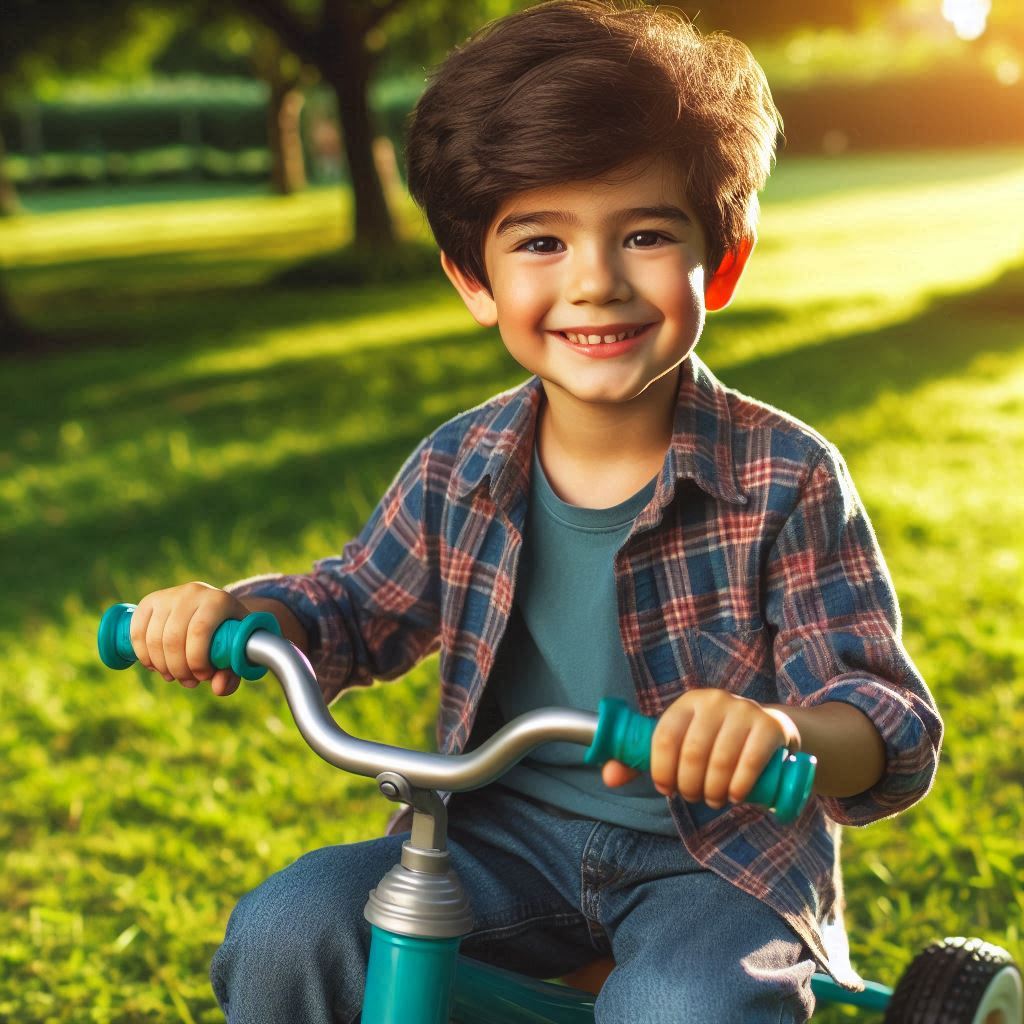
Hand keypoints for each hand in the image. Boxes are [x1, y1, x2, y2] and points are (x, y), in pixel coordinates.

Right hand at [130, 582, 249, 695]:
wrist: (214, 608)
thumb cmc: (227, 635)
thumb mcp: (236, 651)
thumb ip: (231, 673)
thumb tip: (218, 689)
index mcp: (219, 600)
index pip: (199, 631)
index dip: (197, 661)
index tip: (203, 677)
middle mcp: (193, 593)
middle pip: (173, 638)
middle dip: (178, 668)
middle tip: (188, 681)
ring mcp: (169, 595)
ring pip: (154, 638)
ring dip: (161, 666)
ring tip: (174, 675)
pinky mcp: (150, 601)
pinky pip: (137, 632)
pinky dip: (143, 655)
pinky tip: (155, 666)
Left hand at [602, 689, 799, 807]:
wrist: (769, 731)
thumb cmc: (714, 742)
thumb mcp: (680, 744)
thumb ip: (641, 761)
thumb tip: (608, 777)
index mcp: (686, 703)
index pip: (664, 737)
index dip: (661, 770)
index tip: (666, 789)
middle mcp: (713, 700)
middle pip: (691, 753)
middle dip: (689, 785)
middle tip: (694, 797)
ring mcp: (743, 710)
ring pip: (720, 761)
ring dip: (713, 791)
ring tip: (714, 799)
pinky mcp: (769, 726)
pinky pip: (750, 762)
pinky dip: (738, 786)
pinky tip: (735, 795)